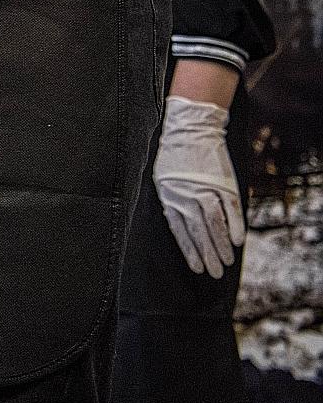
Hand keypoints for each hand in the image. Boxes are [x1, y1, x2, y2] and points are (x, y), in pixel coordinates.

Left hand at [153, 96, 244, 278]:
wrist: (191, 129)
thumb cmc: (174, 156)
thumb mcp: (163, 180)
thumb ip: (173, 203)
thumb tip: (184, 229)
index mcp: (169, 197)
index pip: (180, 232)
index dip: (190, 251)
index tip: (197, 268)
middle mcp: (186, 195)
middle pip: (199, 232)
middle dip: (208, 255)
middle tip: (215, 273)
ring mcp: (206, 189)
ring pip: (215, 223)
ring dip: (222, 245)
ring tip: (227, 261)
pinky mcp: (222, 182)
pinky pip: (230, 208)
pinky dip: (236, 225)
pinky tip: (238, 241)